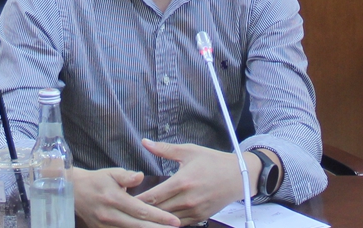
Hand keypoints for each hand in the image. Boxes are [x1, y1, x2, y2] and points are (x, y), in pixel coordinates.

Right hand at [74, 166, 180, 227]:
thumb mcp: (111, 173)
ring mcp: (105, 226)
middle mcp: (110, 215)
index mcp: (114, 199)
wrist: (75, 191)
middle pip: (139, 226)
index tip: (174, 220)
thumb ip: (126, 176)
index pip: (141, 211)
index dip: (159, 216)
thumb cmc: (97, 180)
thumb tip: (140, 176)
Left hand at [136, 139, 257, 225]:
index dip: (138, 200)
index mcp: (182, 181)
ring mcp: (195, 210)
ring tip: (140, 215)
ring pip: (168, 220)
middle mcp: (187, 199)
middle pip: (158, 211)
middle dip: (142, 211)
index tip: (125, 199)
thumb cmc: (212, 161)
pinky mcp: (201, 217)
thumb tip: (145, 142)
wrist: (238, 176)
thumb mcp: (188, 151)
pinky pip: (180, 224)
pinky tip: (159, 220)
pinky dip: (168, 223)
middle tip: (127, 209)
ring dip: (154, 218)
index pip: (153, 196)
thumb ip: (164, 149)